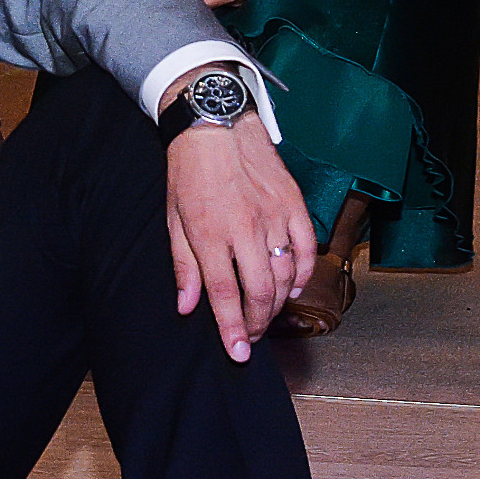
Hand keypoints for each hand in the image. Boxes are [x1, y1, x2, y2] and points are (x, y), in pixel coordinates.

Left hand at [163, 115, 313, 359]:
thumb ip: (182, 266)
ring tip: (264, 314)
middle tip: (250, 337)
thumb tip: (186, 306)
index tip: (238, 353)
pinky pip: (307, 250)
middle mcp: (246, 229)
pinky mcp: (295, 205)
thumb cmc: (188, 173)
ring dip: (277, 303)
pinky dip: (302, 274)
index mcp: (210, 234)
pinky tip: (291, 286)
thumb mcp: (172, 220)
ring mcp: (275, 217)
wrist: (216, 125)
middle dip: (257, 323)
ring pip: (286, 275)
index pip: (224, 294)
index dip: (232, 328)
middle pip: (260, 292)